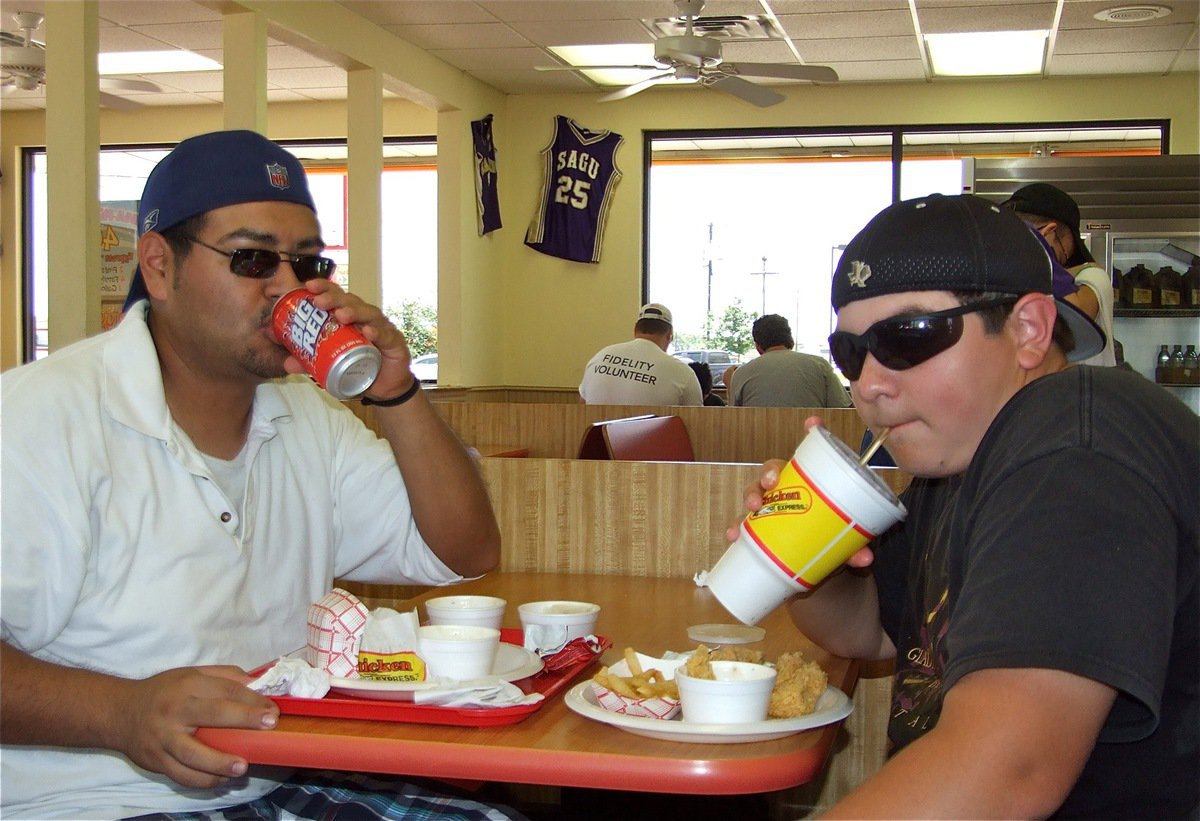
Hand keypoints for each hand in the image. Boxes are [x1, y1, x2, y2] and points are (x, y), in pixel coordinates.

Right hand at [115, 666, 278, 788]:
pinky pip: (182, 775)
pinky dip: (203, 780)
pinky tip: (221, 779)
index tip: (273, 710)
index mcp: (188, 685)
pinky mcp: (156, 761)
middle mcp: (175, 710)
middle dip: (243, 720)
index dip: (252, 699)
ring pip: (193, 754)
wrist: (119, 713)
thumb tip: (257, 684)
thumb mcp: (192, 674)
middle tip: (268, 726)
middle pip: (213, 714)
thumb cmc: (164, 692)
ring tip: (242, 768)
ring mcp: (164, 738)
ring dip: (220, 763)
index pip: (226, 690)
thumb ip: (225, 676)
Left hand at [282, 280, 415, 399]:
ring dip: (355, 312)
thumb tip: (287, 363)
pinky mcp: (394, 342)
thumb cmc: (359, 368)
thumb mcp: (330, 365)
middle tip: (320, 302)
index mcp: (350, 317)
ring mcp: (382, 328)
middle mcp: (366, 318)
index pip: (337, 296)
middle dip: (335, 298)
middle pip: (351, 301)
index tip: (309, 286)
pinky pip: (386, 335)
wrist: (385, 388)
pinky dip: (377, 332)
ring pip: (369, 313)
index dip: (325, 288)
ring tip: (341, 315)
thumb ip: (310, 362)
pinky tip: (368, 331)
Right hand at [725, 416, 874, 569]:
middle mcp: (785, 490)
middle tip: (772, 483)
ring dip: (751, 495)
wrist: (812, 566)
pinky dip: (734, 529)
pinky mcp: (757, 529)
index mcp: (808, 484)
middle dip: (769, 472)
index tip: (813, 425)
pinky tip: (732, 535)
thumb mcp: (841, 542)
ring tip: (753, 507)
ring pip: (753, 492)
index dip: (811, 434)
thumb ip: (852, 547)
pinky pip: (741, 525)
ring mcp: (768, 508)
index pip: (809, 454)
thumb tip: (864, 557)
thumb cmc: (826, 541)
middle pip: (772, 470)